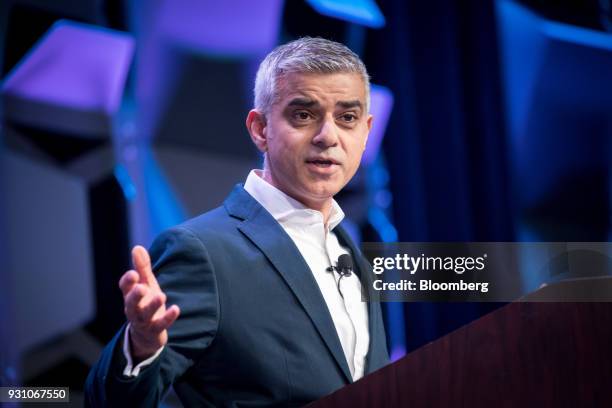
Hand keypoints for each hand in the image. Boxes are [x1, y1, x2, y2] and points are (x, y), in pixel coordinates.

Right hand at [119, 245, 180, 360]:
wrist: (147, 333)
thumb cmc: (146, 302)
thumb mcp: (146, 284)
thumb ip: (142, 268)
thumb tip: (137, 247)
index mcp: (130, 295)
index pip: (125, 288)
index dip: (128, 281)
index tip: (133, 273)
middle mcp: (134, 309)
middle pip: (131, 303)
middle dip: (135, 296)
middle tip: (141, 287)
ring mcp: (144, 321)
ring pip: (145, 315)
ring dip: (152, 306)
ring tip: (161, 296)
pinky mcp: (155, 330)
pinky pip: (161, 325)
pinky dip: (168, 318)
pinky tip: (176, 309)